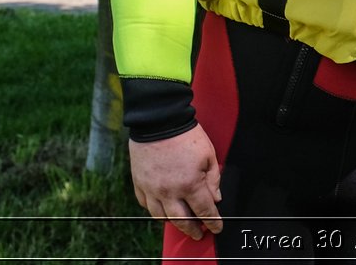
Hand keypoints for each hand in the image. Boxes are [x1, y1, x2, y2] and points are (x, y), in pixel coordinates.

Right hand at [128, 126, 222, 240]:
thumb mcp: (209, 155)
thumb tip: (215, 198)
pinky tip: (163, 210)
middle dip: (193, 229)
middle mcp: (169, 191)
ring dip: (174, 223)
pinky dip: (156, 211)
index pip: (204, 211)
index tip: (216, 227)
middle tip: (199, 233)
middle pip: (182, 220)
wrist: (159, 122)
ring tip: (182, 224)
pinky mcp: (139, 184)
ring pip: (161, 216)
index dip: (213, 222)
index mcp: (190, 184)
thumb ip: (213, 179)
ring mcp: (152, 189)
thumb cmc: (186, 136)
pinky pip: (146, 205)